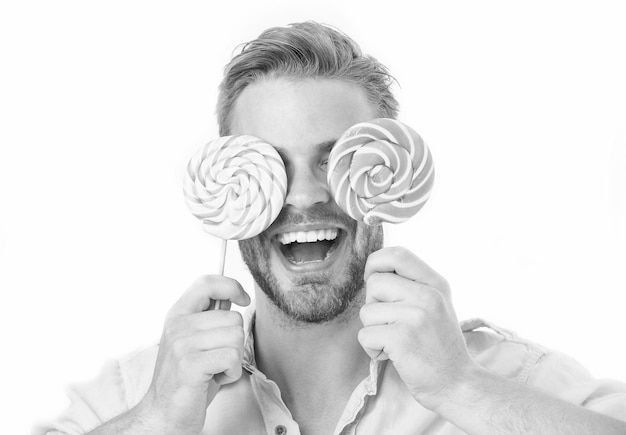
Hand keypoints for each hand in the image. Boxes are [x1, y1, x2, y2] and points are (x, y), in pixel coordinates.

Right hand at [139, 275, 249, 434]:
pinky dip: (231, 372)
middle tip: (215, 358)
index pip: (207, 283)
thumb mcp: (195, 341)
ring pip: (236, 337)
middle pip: (233, 317)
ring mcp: (183, 344)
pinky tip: (214, 379)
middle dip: (233, 341)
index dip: (231, 286)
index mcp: (178, 315)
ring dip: (233, 359)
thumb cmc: (184, 379)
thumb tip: (230, 295)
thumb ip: (210, 317)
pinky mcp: (191, 364)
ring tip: (213, 369)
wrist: (164, 414)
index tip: (242, 298)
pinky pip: (232, 357)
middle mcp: (178, 325)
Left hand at [357, 247, 476, 408]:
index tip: (375, 279)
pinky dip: (372, 349)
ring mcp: (415, 316)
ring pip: (366, 311)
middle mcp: (428, 295)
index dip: (376, 263)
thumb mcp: (436, 305)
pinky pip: (365, 335)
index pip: (397, 254)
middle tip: (392, 323)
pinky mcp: (401, 338)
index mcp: (435, 283)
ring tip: (396, 342)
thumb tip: (374, 271)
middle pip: (374, 282)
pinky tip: (391, 355)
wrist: (457, 384)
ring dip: (373, 330)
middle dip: (374, 305)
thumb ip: (411, 285)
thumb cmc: (439, 346)